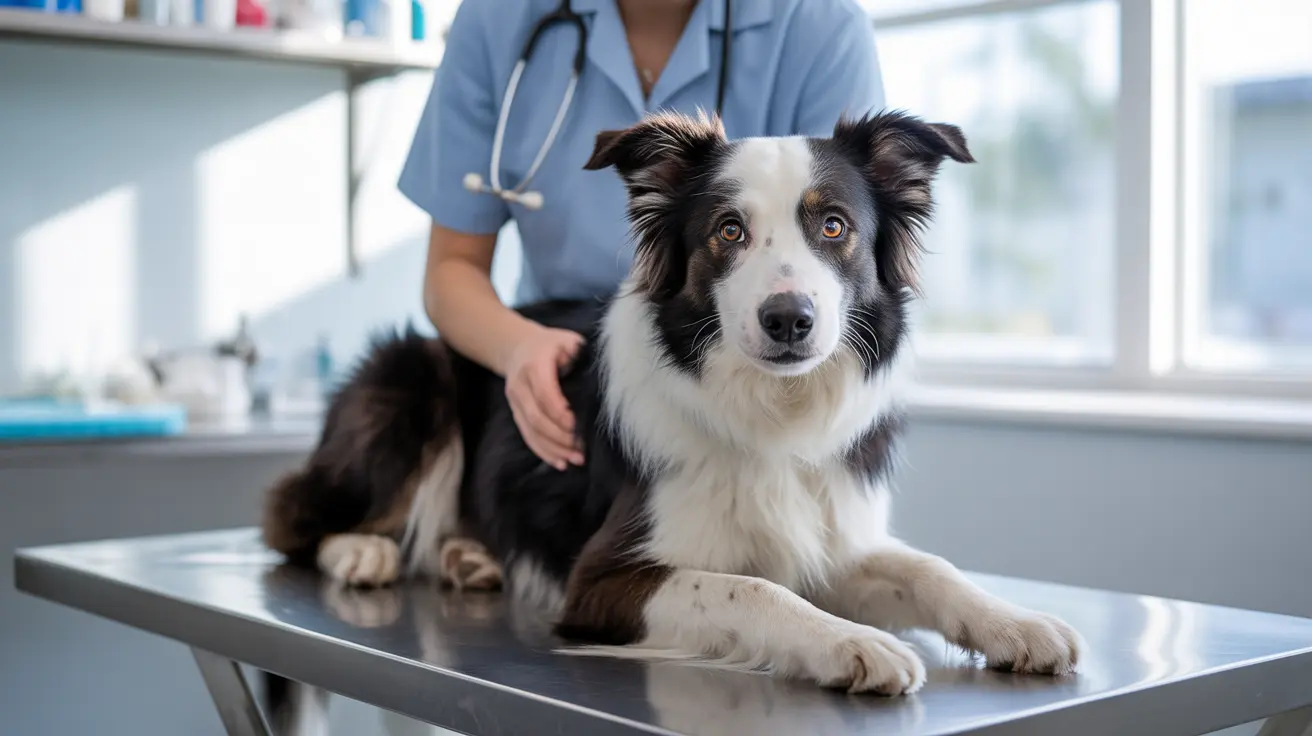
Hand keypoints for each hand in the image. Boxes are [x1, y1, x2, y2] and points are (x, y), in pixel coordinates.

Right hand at [504, 326, 585, 469]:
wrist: (518, 346)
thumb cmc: (552, 344)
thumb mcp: (568, 341)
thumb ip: (581, 359)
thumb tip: (601, 385)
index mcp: (534, 365)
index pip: (545, 395)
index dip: (562, 414)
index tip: (580, 426)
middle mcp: (519, 385)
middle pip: (537, 418)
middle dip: (560, 437)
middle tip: (583, 450)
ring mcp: (515, 401)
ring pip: (530, 431)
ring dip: (554, 448)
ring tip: (576, 459)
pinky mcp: (515, 412)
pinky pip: (527, 436)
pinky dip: (543, 451)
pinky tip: (560, 462)